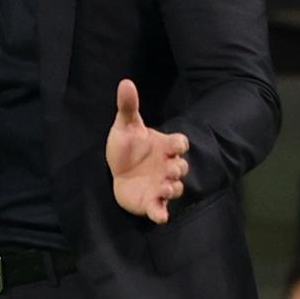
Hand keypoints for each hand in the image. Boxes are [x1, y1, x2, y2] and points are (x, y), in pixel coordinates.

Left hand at [105, 79, 190, 223]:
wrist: (118, 171)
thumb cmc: (127, 148)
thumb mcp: (125, 126)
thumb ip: (128, 107)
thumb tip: (125, 82)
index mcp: (164, 147)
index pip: (179, 144)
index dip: (179, 144)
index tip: (176, 144)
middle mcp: (167, 167)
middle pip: (181, 168)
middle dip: (178, 168)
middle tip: (170, 168)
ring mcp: (161, 185)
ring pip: (175, 189)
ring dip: (172, 189)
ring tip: (166, 187)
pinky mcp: (151, 202)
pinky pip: (160, 210)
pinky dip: (161, 213)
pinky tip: (160, 216)